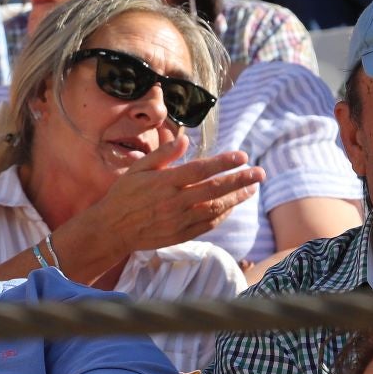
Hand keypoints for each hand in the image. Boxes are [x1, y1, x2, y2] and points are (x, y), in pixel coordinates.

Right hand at [74, 138, 263, 252]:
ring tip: (252, 188)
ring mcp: (180, 220)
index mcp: (164, 182)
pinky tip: (232, 206)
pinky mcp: (181, 234)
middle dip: (240, 180)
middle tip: (259, 173)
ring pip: (216, 207)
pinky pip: (208, 224)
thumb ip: (162, 154)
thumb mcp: (138, 168)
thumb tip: (184, 139)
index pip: (200, 169)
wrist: (113, 228)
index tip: (242, 155)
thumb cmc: (124, 195)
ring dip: (236, 197)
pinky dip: (223, 214)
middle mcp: (175, 201)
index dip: (223, 162)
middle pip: (215, 189)